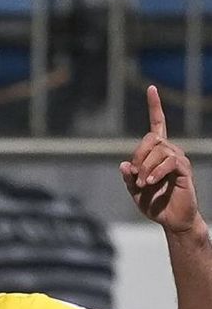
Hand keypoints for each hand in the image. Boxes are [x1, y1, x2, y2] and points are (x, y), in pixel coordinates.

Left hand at [120, 86, 198, 232]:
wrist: (171, 219)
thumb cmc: (153, 204)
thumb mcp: (134, 191)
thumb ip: (128, 177)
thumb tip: (123, 164)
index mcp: (157, 153)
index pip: (157, 125)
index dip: (154, 107)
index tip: (151, 88)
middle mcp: (169, 151)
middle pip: (151, 139)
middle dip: (138, 156)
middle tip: (135, 176)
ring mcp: (178, 159)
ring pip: (159, 151)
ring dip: (146, 168)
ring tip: (142, 184)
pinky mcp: (184, 170)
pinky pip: (170, 162)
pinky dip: (156, 172)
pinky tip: (149, 183)